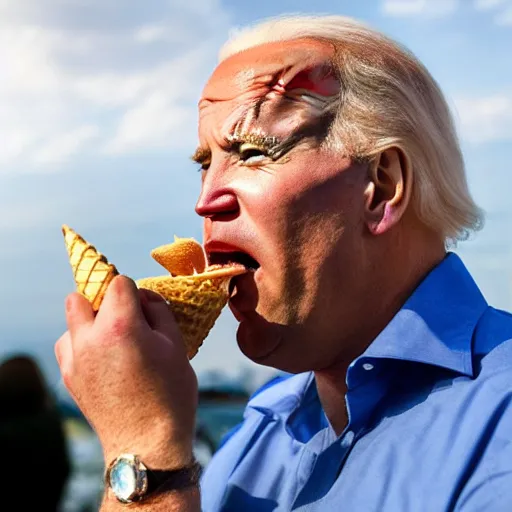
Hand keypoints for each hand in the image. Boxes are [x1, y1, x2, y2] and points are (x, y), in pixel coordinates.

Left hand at [55, 275, 197, 468]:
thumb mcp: (176, 345)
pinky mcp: (68, 376)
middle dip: (103, 300)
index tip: (144, 308)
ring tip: (114, 342)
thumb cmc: (170, 393)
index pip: (118, 283)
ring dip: (90, 322)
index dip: (134, 291)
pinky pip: (68, 345)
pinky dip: (82, 343)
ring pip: (72, 320)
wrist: (148, 443)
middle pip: (81, 296)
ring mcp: (74, 359)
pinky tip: (104, 359)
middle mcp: (89, 338)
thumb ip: (159, 311)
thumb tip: (145, 297)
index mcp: (120, 326)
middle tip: (125, 319)